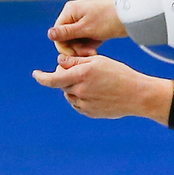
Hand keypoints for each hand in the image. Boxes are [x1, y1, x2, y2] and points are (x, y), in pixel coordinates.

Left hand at [32, 54, 172, 123]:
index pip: (52, 79)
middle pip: (63, 85)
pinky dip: (82, 98)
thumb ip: (76, 61)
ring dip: (75, 88)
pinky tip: (97, 93)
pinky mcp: (90, 113)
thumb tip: (58, 62)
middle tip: (83, 72)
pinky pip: (79, 105)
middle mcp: (80, 90)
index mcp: (81, 75)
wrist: (137, 95)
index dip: (41, 77)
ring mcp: (84, 104)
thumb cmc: (120, 74)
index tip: (36, 74)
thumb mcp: (98, 61)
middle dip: (67, 77)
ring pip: (70, 95)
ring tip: (94, 83)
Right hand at [48, 0, 127, 55]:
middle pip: (67, 38)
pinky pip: (86, 39)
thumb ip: (67, 33)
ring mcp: (85, 20)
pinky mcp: (94, 26)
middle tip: (89, 54)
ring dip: (83, 48)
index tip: (76, 55)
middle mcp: (75, 14)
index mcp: (70, 11)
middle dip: (75, 48)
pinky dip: (90, 45)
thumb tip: (49, 34)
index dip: (65, 46)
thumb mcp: (87, 28)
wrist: (133, 14)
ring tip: (94, 52)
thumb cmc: (109, 19)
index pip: (58, 33)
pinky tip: (97, 49)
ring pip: (77, 40)